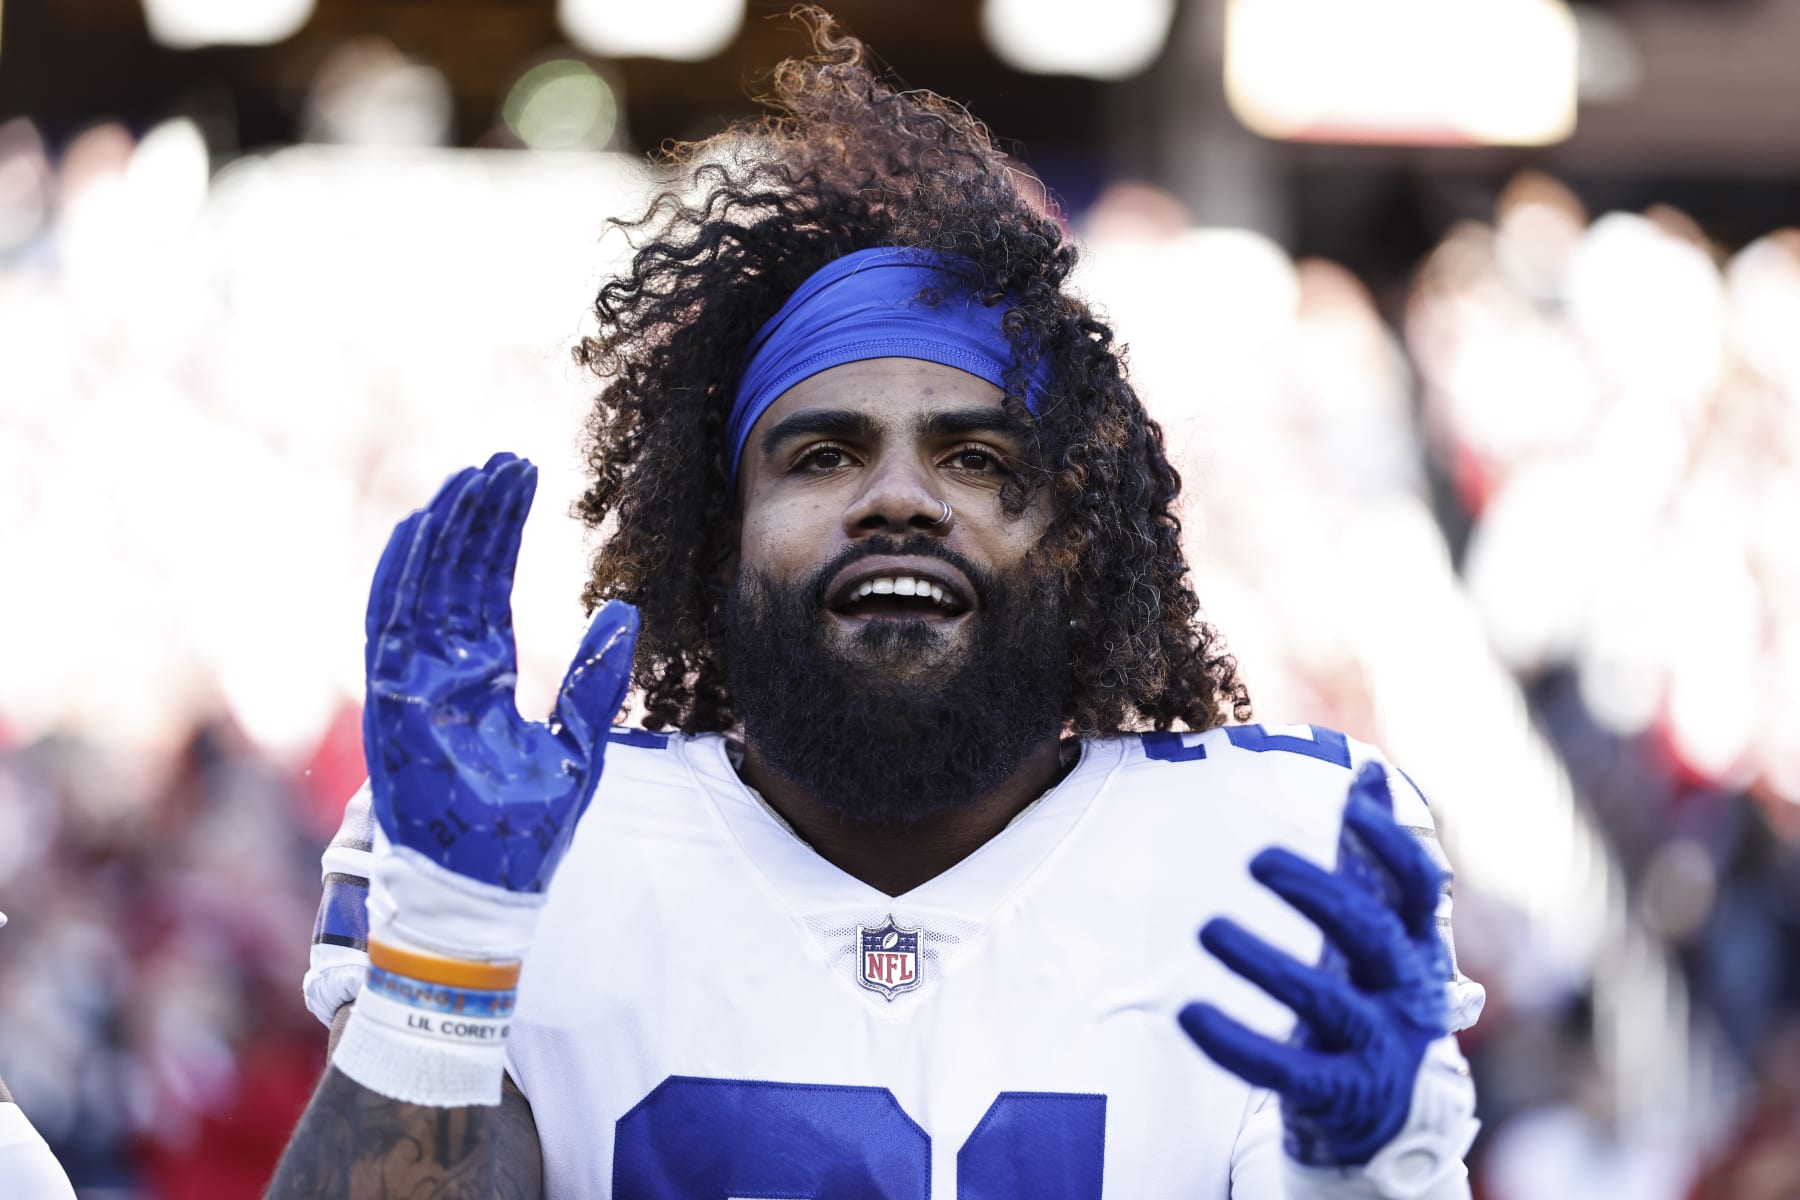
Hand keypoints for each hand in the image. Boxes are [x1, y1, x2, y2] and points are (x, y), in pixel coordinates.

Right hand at [364, 453, 637, 894]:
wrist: (489, 899)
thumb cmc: (528, 833)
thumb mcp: (579, 745)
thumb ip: (597, 678)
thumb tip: (625, 609)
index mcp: (484, 681)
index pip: (489, 588)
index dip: (502, 531)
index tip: (523, 475)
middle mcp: (444, 676)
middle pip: (456, 576)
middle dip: (479, 517)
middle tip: (506, 460)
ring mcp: (414, 691)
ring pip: (424, 591)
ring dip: (445, 534)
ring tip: (470, 477)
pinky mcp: (393, 711)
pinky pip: (388, 633)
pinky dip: (397, 581)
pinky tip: (415, 530)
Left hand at [1179, 762, 1450, 1167]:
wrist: (1386, 1116)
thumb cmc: (1369, 996)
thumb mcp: (1379, 930)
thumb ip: (1369, 858)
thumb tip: (1372, 768)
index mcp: (1416, 946)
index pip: (1418, 887)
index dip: (1390, 845)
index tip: (1351, 806)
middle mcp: (1406, 993)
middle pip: (1371, 933)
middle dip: (1318, 892)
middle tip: (1258, 860)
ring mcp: (1377, 1047)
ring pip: (1327, 1002)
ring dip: (1267, 963)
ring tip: (1208, 930)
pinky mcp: (1338, 1094)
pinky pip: (1285, 1068)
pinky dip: (1238, 1042)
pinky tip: (1192, 1013)